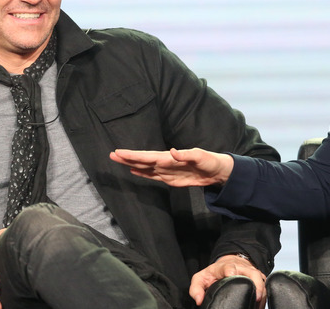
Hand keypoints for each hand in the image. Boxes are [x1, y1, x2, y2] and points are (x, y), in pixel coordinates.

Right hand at [110, 148, 233, 186]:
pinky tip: (133, 170)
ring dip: (131, 164)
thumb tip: (172, 152)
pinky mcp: (170, 178)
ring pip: (145, 167)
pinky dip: (142, 172)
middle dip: (127, 157)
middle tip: (112, 154)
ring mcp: (166, 170)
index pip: (147, 155)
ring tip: (117, 160)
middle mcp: (165, 162)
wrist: (217, 171)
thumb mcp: (200, 156)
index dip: (133, 155)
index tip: (120, 152)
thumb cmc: (210, 161)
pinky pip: (152, 175)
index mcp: (169, 157)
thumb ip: (186, 154)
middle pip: (142, 160)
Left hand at [190, 254, 266, 308]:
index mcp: (225, 267)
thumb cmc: (215, 273)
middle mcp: (241, 268)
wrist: (229, 263)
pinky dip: (265, 294)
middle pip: (252, 272)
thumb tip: (198, 300)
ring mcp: (251, 272)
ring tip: (259, 303)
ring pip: (261, 279)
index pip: (229, 267)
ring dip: (262, 290)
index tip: (231, 274)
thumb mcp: (201, 278)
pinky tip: (260, 304)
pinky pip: (265, 285)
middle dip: (256, 282)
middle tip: (256, 295)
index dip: (230, 270)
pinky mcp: (258, 278)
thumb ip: (196, 288)